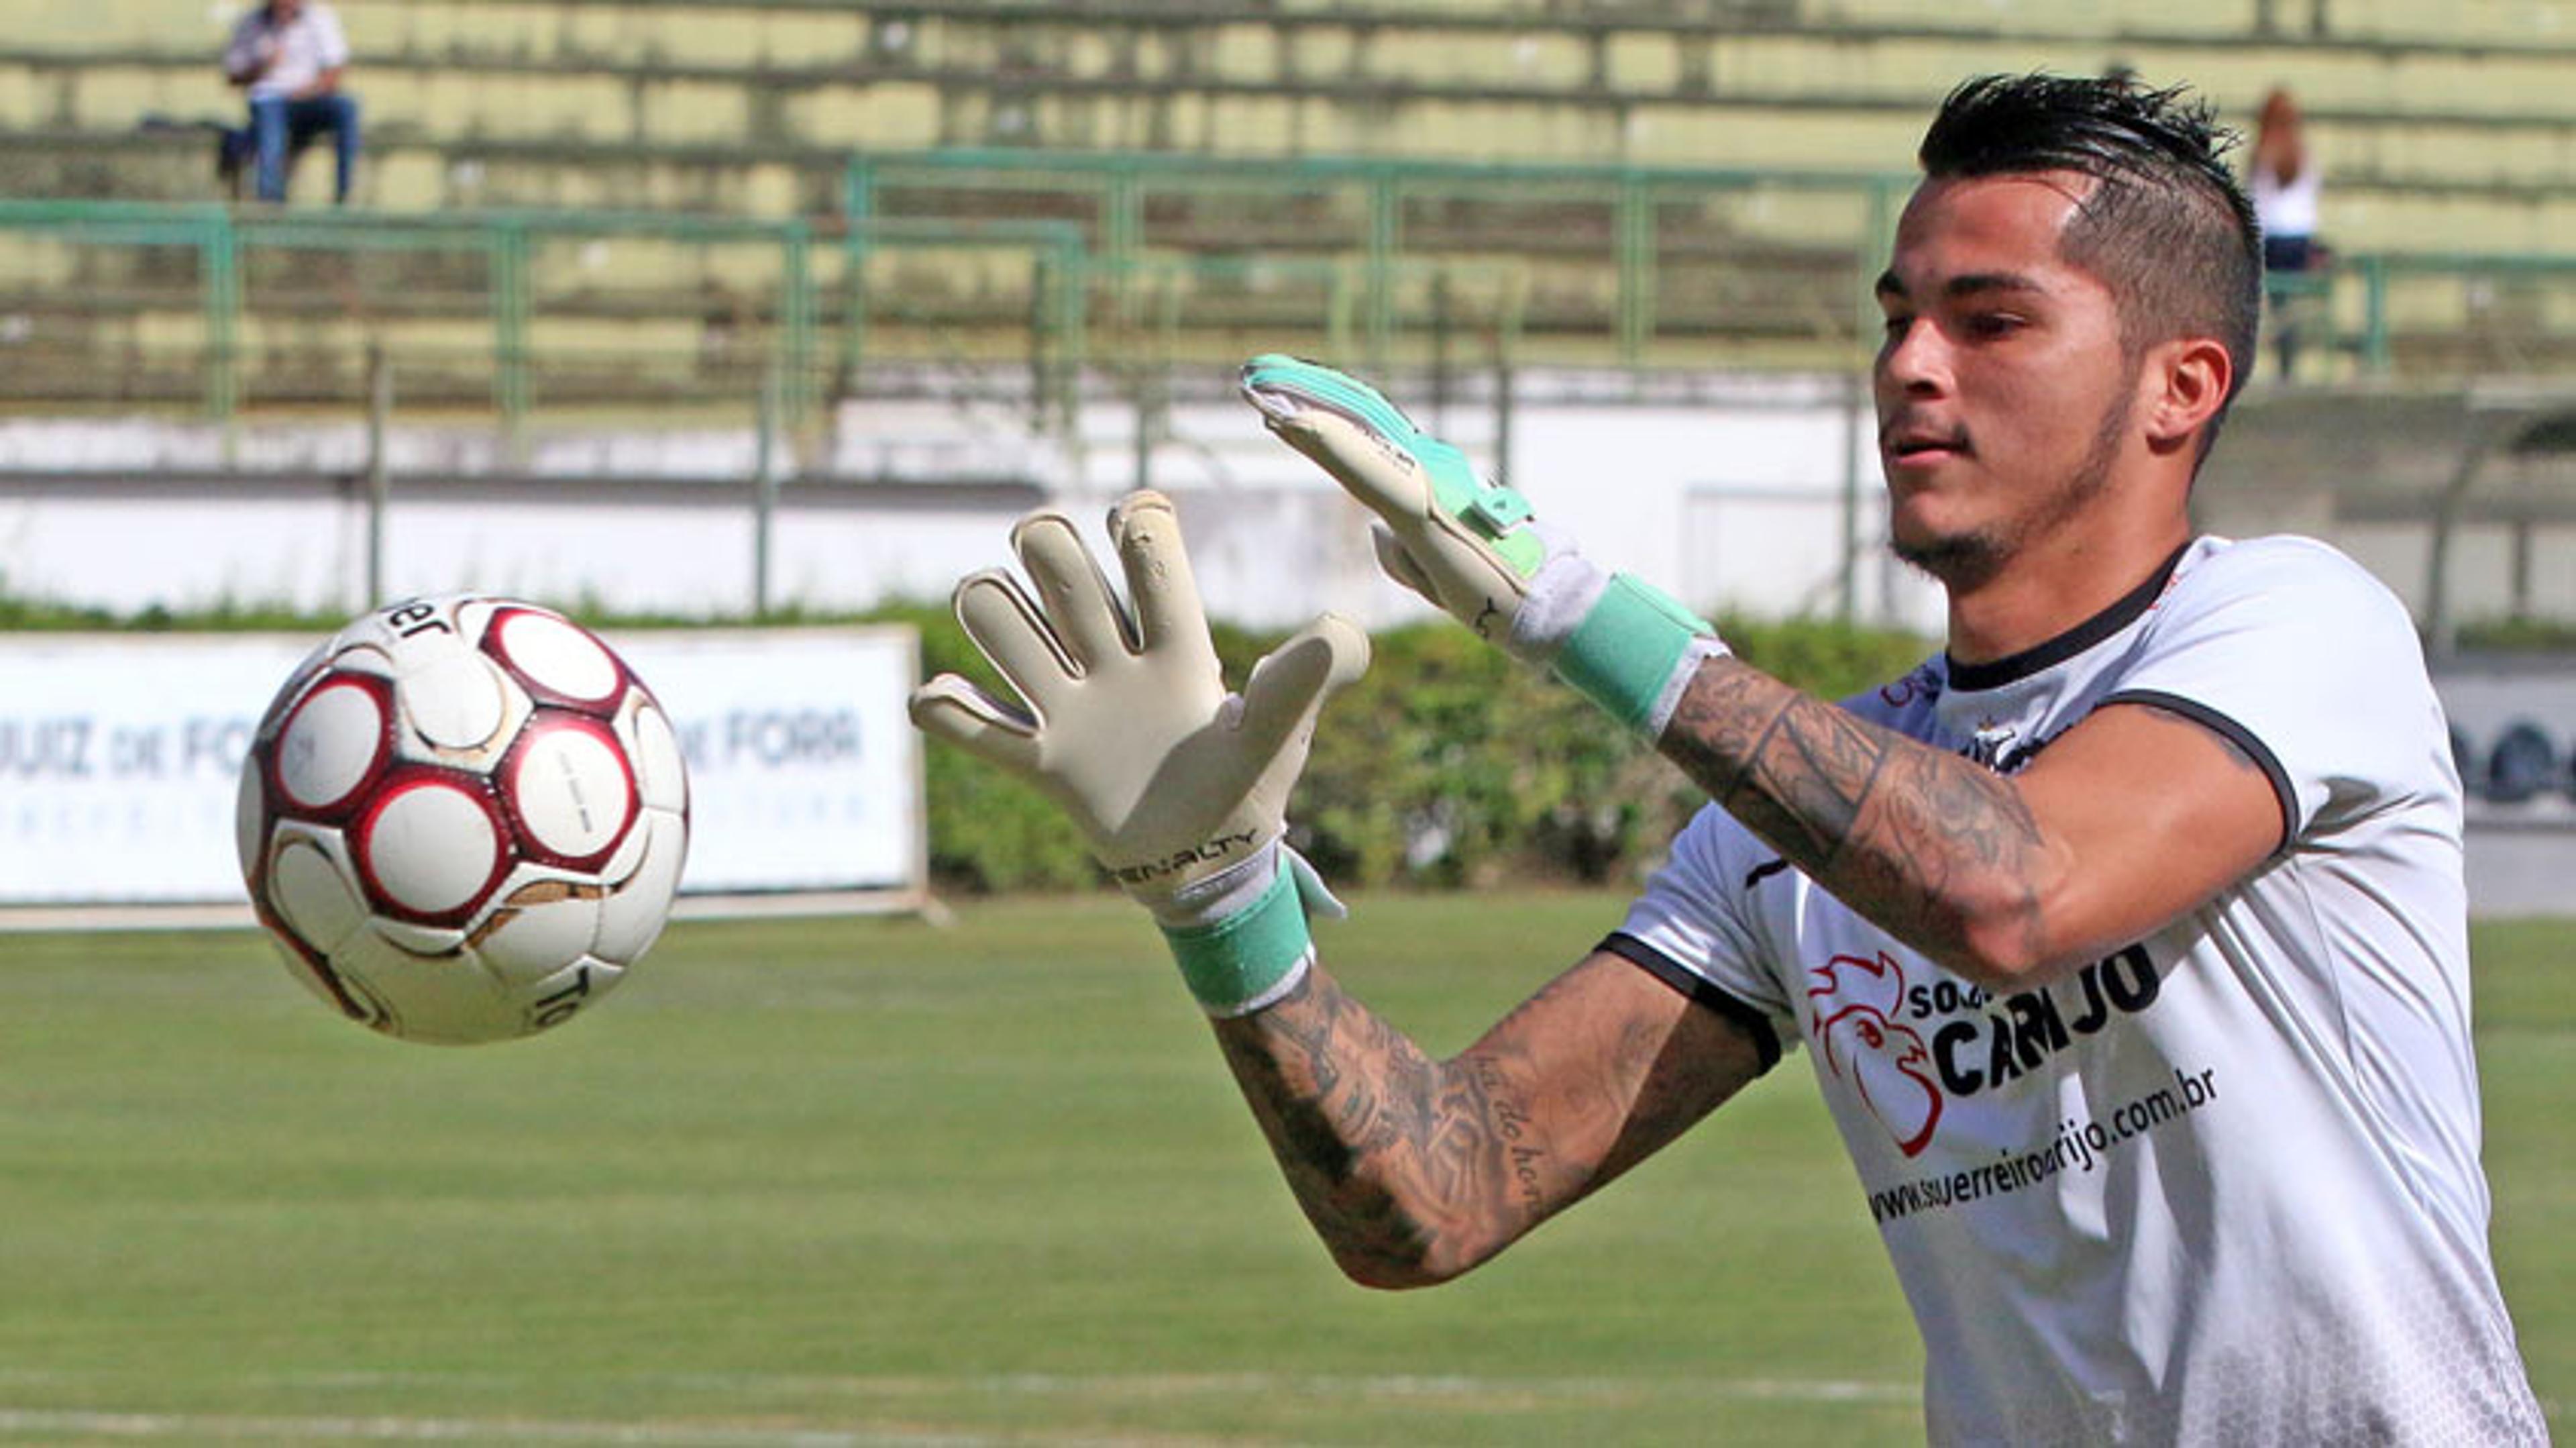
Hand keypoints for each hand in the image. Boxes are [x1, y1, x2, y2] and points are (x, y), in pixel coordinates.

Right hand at [910, 489, 1367, 1013]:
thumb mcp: (1282, 733)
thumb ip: (1308, 681)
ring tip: (1024, 661)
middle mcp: (1112, 658)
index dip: (1136, 523)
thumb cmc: (1250, 789)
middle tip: (1068, 593)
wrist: (1209, 867)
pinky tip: (942, 702)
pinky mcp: (1042, 761)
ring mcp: (1069, 705)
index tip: (1138, 526)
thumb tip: (1340, 628)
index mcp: (1174, 643)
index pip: (1145, 549)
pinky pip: (973, 727)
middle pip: (1057, 562)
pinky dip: (944, 711)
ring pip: (1000, 623)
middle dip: (1049, 550)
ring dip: (993, 619)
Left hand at [1239, 354, 1725, 736]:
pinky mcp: (1420, 510)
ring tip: (1258, 387)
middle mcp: (1422, 473)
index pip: (1362, 443)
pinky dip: (1325, 443)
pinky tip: (1291, 424)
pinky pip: (1363, 468)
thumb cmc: (1498, 591)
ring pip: (1353, 436)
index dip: (1322, 419)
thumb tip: (1375, 533)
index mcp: (1422, 488)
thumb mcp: (1434, 574)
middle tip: (1255, 371)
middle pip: (1354, 424)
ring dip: (1305, 408)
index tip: (1276, 403)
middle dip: (1305, 395)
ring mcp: (1422, 486)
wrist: (1544, 608)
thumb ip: (1401, 551)